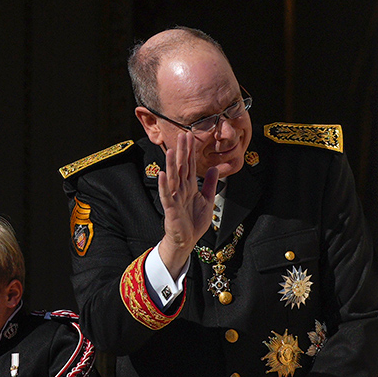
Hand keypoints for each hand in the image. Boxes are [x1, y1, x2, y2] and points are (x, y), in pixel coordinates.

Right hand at [157, 132, 218, 276]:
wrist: (187, 241)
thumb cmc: (194, 222)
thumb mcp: (208, 200)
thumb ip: (211, 184)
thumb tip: (215, 167)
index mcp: (190, 187)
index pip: (190, 165)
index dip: (191, 151)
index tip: (190, 136)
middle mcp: (181, 189)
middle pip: (182, 167)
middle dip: (182, 152)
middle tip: (182, 135)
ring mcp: (175, 198)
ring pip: (173, 178)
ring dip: (172, 164)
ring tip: (172, 150)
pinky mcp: (171, 209)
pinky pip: (167, 195)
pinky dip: (164, 185)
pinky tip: (162, 175)